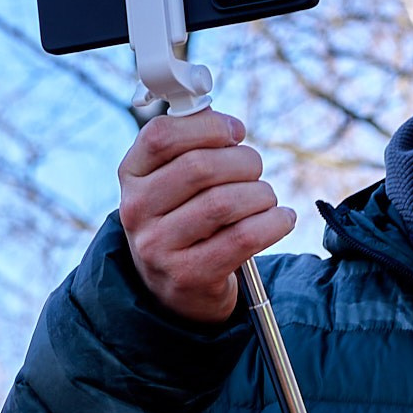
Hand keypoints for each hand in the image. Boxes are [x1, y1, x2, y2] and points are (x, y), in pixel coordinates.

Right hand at [117, 108, 294, 323]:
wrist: (176, 290)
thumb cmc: (184, 221)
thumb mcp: (172, 182)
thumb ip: (191, 147)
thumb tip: (227, 123)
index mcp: (130, 176)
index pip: (161, 135)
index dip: (208, 125)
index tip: (236, 131)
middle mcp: (136, 211)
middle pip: (199, 167)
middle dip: (242, 161)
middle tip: (256, 168)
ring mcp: (159, 247)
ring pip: (224, 202)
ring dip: (260, 194)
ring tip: (267, 198)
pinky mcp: (190, 276)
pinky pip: (243, 238)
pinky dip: (273, 223)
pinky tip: (282, 219)